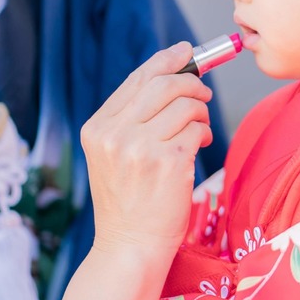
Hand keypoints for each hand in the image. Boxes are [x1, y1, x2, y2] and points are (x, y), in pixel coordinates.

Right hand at [81, 42, 212, 256]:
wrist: (129, 247)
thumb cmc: (128, 202)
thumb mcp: (114, 156)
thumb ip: (132, 119)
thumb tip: (173, 75)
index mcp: (97, 128)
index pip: (136, 80)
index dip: (166, 61)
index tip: (185, 52)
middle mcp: (114, 135)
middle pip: (163, 84)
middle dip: (191, 82)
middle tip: (203, 93)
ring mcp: (139, 148)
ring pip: (185, 105)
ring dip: (200, 113)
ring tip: (197, 130)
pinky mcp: (168, 163)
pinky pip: (196, 129)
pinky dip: (202, 133)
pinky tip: (198, 146)